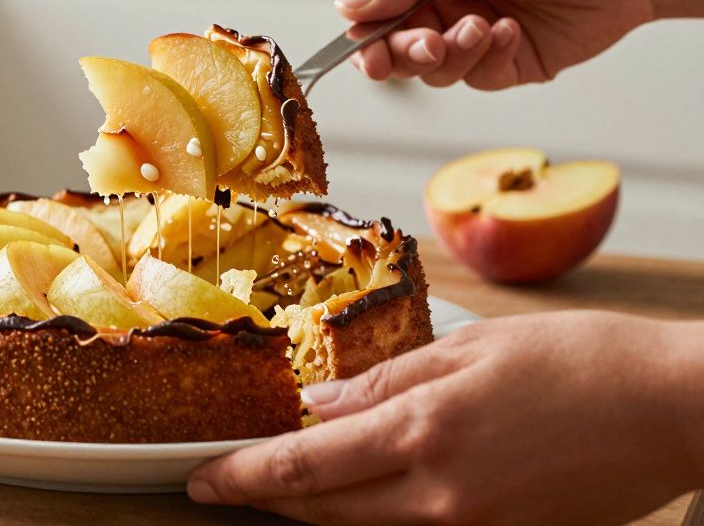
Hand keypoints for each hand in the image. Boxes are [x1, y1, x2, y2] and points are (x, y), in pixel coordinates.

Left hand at [187, 311, 703, 524]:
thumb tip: (322, 405)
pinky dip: (374, 512)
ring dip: (315, 507)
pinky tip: (360, 489)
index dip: (245, 475)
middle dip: (266, 498)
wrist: (674, 409)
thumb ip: (388, 381)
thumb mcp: (473, 350)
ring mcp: (473, 525)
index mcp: (426, 431)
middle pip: (325, 509)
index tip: (202, 477)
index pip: (305, 467)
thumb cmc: (582, 363)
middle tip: (221, 485)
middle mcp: (441, 493)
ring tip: (278, 484)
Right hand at [336, 0, 657, 89]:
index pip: (376, 8)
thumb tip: (347, 6)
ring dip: (454, 53)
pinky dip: (490, 58)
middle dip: (407, 52)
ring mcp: (473, 35)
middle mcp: (446, 1)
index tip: (365, 50)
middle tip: (426, 46)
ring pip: (434, 70)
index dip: (365, 34)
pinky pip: (477, 77)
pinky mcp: (506, 63)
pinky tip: (512, 31)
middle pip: (398, 47)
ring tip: (485, 26)